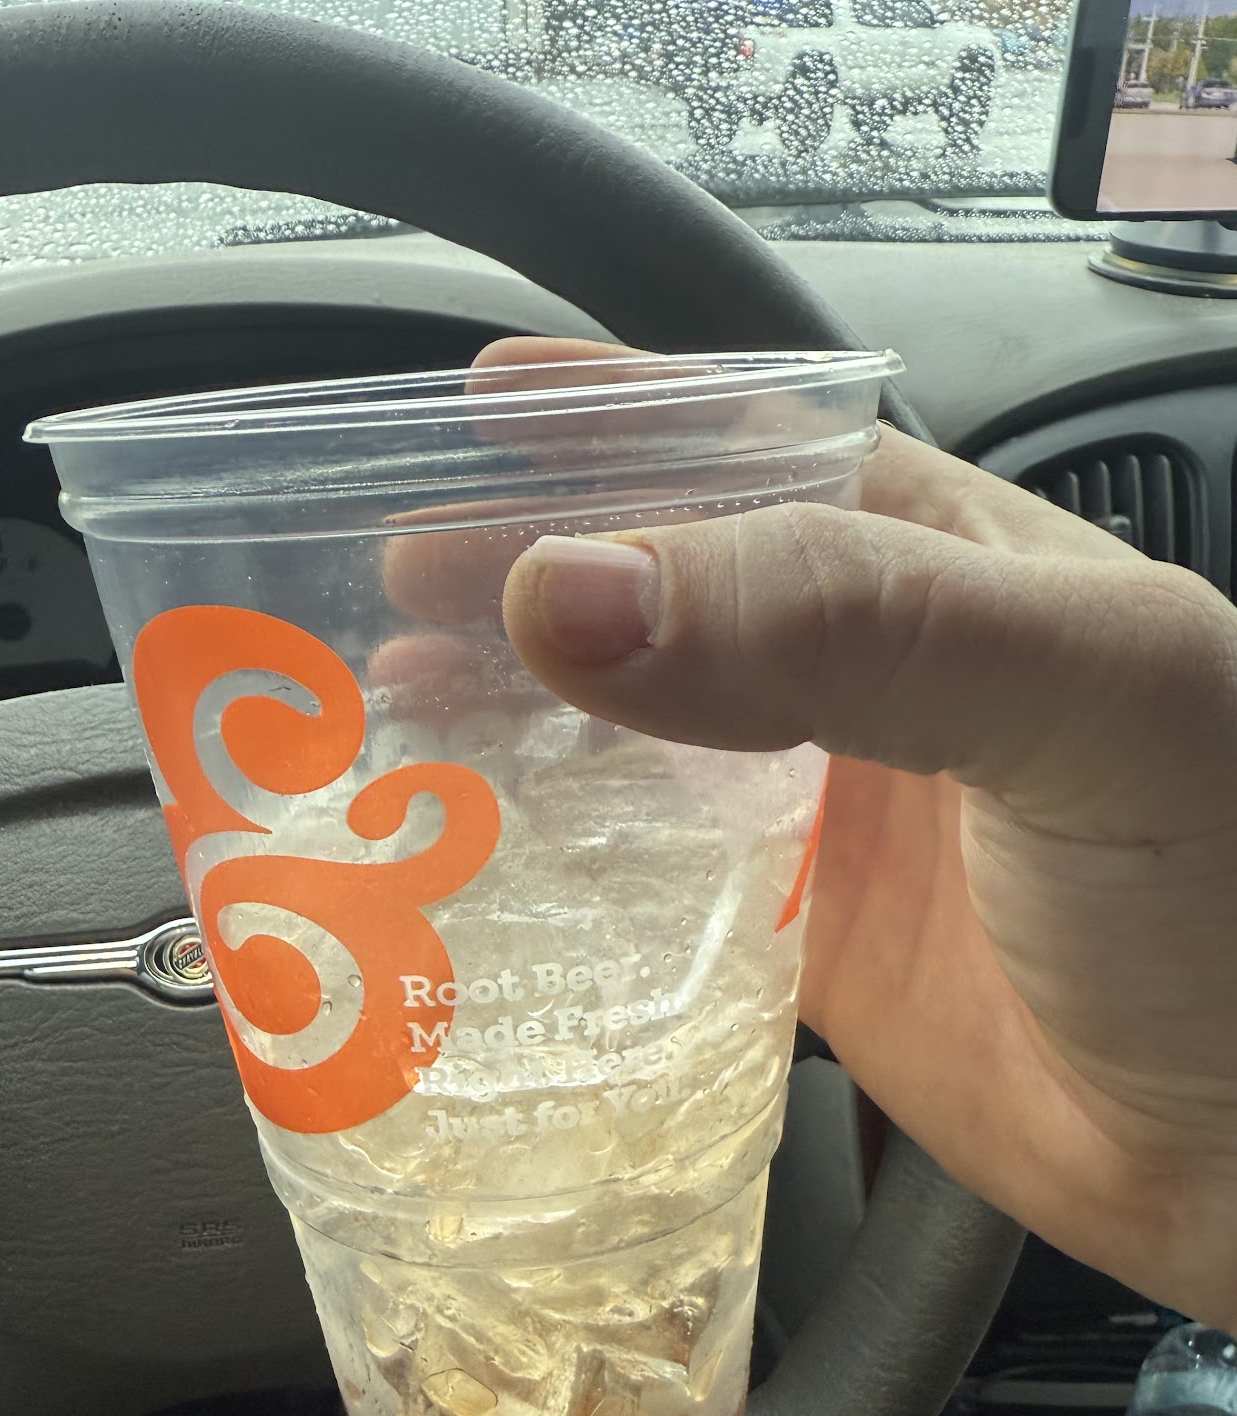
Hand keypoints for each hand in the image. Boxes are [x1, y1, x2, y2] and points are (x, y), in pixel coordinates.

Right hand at [488, 340, 1236, 1326]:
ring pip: (635, 741)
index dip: (608, 424)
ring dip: (519, 722)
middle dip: (522, 576)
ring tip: (398, 717)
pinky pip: (649, 895)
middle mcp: (872, 676)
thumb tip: (568, 590)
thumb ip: (844, 624)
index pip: (747, 452)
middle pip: (659, 595)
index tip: (465, 416)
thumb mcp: (1078, 698)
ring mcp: (834, 817)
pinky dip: (559, 879)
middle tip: (385, 588)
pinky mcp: (806, 951)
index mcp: (942, 561)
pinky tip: (485, 874)